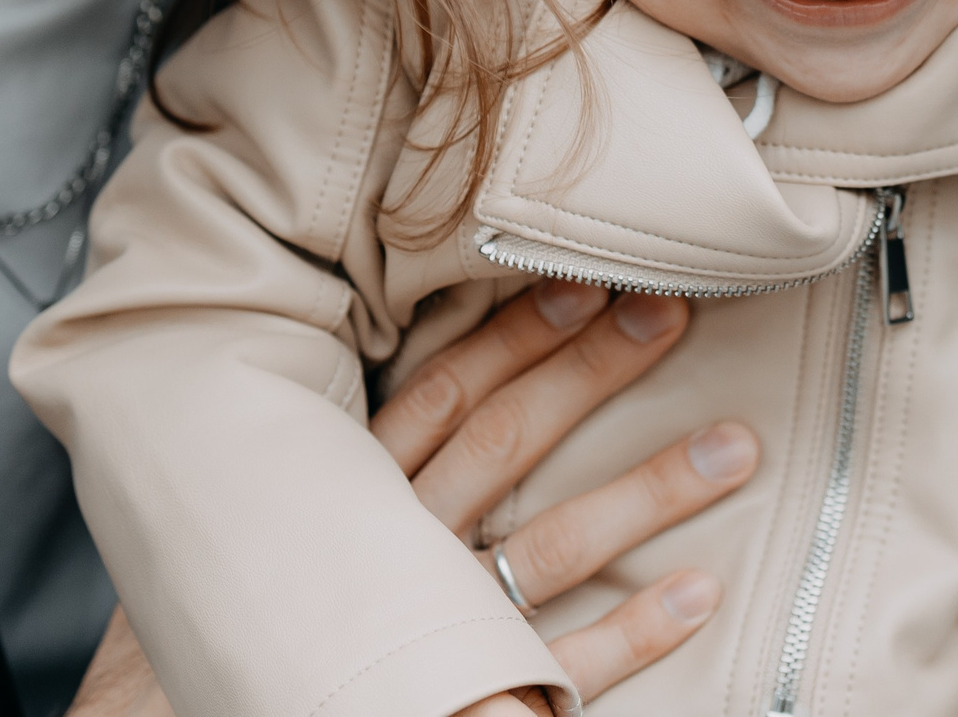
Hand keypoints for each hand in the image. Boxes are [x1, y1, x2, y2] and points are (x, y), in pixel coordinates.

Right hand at [66, 281, 755, 716]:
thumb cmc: (225, 627)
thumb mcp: (262, 515)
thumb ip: (319, 450)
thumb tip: (389, 360)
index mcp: (346, 492)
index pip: (443, 395)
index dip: (517, 335)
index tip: (589, 282)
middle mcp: (393, 547)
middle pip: (507, 444)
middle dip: (592, 374)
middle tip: (671, 314)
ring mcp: (431, 623)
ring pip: (551, 546)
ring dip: (647, 493)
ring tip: (732, 446)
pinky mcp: (461, 698)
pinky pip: (557, 667)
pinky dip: (631, 636)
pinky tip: (700, 595)